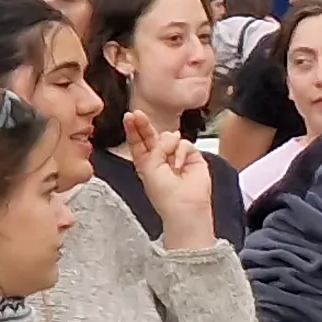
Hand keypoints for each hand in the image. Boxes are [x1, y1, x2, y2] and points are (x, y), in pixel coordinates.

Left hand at [128, 113, 218, 243]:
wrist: (185, 206)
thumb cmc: (165, 194)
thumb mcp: (149, 167)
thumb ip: (156, 146)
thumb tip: (173, 135)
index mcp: (146, 163)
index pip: (138, 142)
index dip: (134, 129)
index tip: (129, 117)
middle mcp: (161, 158)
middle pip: (152, 135)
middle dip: (145, 125)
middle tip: (138, 115)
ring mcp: (177, 157)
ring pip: (171, 137)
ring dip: (168, 147)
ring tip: (170, 163)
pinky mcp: (193, 158)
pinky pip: (185, 144)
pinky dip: (181, 153)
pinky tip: (180, 166)